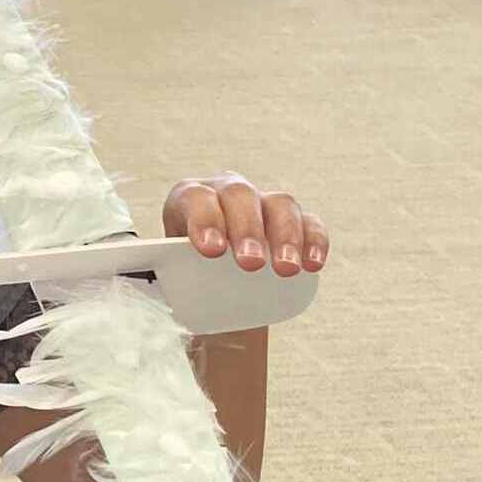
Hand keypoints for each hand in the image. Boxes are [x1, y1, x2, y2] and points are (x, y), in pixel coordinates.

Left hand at [162, 172, 328, 277]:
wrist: (211, 284)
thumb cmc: (186, 275)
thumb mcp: (170, 272)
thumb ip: (171, 273)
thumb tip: (167, 290)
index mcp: (189, 199)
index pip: (196, 199)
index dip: (205, 220)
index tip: (211, 251)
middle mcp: (227, 192)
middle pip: (240, 196)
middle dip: (246, 229)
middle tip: (250, 264)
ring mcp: (263, 203)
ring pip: (280, 205)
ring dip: (284, 237)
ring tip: (284, 270)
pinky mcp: (294, 220)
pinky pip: (310, 223)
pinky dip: (314, 241)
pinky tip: (313, 265)